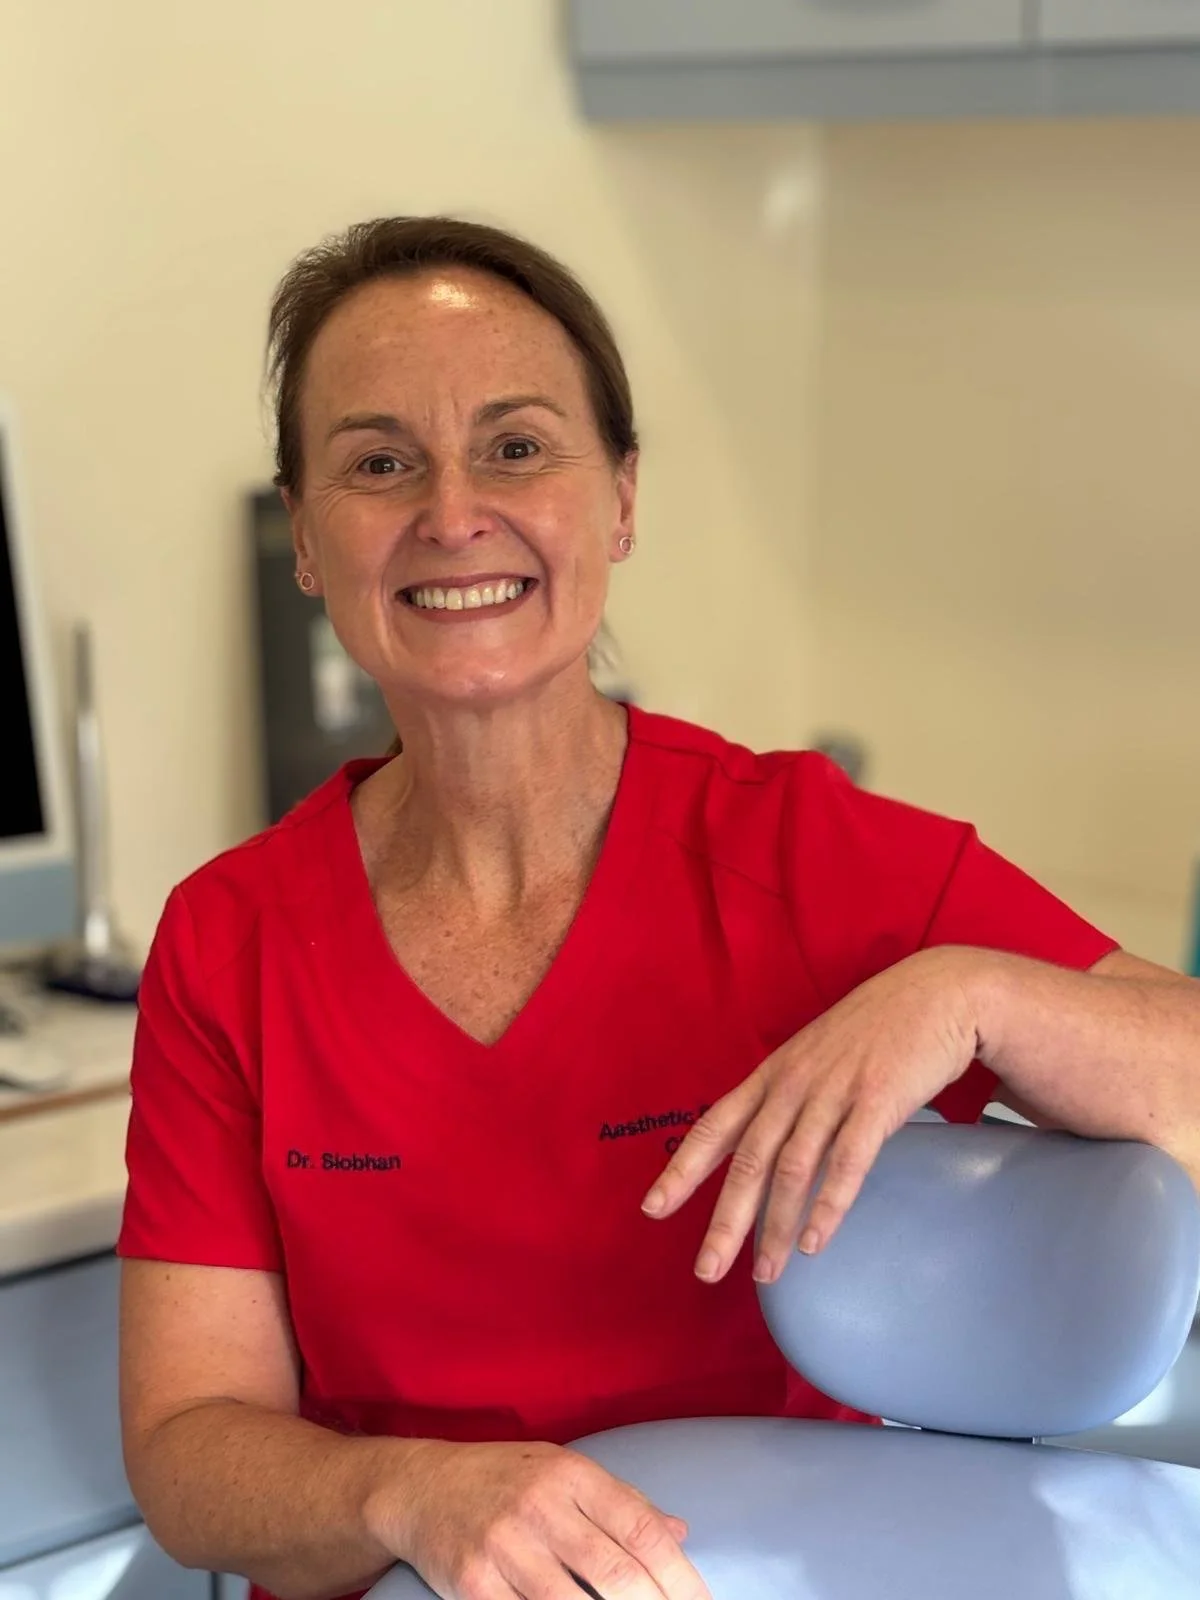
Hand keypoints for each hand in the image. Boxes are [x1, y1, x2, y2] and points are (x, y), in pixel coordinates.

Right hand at [373, 1437, 710, 1599]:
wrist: (421, 1486)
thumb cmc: (504, 1479)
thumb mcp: (563, 1471)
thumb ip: (621, 1501)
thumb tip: (679, 1531)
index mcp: (572, 1475)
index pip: (640, 1528)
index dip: (679, 1574)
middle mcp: (541, 1505)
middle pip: (614, 1571)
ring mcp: (505, 1545)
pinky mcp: (474, 1582)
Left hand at [641, 947, 982, 1283]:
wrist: (936, 993)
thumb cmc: (875, 1029)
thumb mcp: (815, 1056)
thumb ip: (789, 1098)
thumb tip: (768, 1149)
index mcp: (773, 1074)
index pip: (715, 1126)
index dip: (683, 1169)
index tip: (653, 1208)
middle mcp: (793, 1084)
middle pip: (748, 1160)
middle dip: (725, 1220)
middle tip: (707, 1271)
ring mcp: (834, 1092)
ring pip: (792, 1169)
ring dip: (775, 1227)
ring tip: (765, 1273)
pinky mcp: (877, 1101)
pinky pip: (847, 1162)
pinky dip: (827, 1206)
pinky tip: (813, 1241)